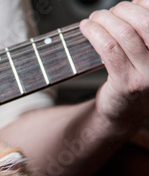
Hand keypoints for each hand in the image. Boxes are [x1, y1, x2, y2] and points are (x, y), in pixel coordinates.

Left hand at [80, 0, 148, 131]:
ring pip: (124, 34)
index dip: (141, 4)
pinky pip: (109, 50)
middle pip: (144, 22)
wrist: (124, 112)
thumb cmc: (135, 76)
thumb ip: (143, 30)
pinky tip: (86, 28)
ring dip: (104, 20)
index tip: (129, 4)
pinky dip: (94, 34)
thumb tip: (135, 3)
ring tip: (93, 19)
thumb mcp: (147, 52)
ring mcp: (147, 74)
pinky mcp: (126, 83)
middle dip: (121, 10)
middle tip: (106, 13)